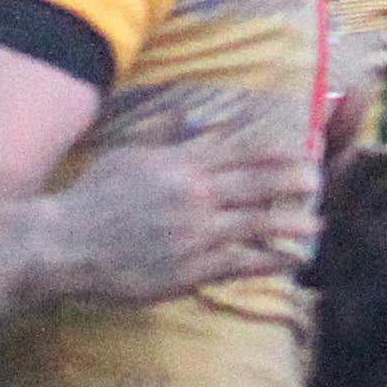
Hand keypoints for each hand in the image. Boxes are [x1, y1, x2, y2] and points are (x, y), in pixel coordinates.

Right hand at [39, 98, 316, 301]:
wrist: (68, 244)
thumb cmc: (94, 198)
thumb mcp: (130, 157)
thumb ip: (167, 140)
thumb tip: (191, 117)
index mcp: (181, 165)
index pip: (240, 153)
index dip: (275, 152)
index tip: (302, 149)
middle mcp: (194, 196)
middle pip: (256, 186)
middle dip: (292, 182)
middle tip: (318, 180)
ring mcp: (195, 234)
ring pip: (255, 226)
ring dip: (290, 225)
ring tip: (315, 225)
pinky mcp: (191, 269)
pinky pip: (240, 264)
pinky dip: (268, 262)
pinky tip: (289, 261)